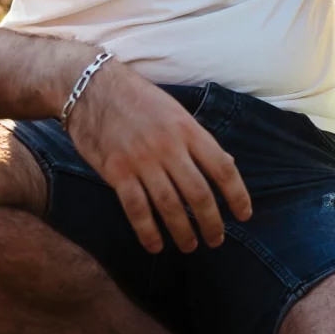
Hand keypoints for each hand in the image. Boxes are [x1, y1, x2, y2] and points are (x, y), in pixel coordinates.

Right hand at [62, 57, 253, 252]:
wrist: (91, 87)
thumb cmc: (137, 98)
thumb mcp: (175, 110)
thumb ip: (199, 139)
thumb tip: (228, 165)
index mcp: (187, 129)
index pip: (222, 168)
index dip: (237, 195)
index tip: (244, 215)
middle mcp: (168, 146)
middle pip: (198, 194)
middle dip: (211, 223)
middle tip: (215, 240)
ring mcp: (141, 160)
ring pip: (169, 206)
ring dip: (183, 232)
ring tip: (190, 246)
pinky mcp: (116, 171)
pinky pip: (136, 209)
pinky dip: (148, 232)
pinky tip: (156, 245)